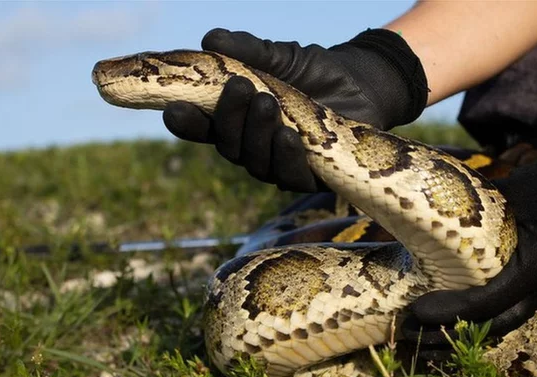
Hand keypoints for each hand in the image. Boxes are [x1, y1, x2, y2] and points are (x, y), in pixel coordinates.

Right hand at [163, 28, 427, 191]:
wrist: (363, 85)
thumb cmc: (315, 72)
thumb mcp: (281, 57)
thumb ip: (249, 50)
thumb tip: (212, 39)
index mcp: (237, 121)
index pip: (203, 128)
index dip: (186, 123)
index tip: (173, 109)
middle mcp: (253, 147)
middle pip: (228, 146)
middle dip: (230, 118)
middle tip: (240, 87)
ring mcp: (280, 165)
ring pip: (256, 164)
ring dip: (258, 135)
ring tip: (267, 103)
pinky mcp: (310, 177)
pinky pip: (291, 177)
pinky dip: (287, 157)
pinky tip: (289, 135)